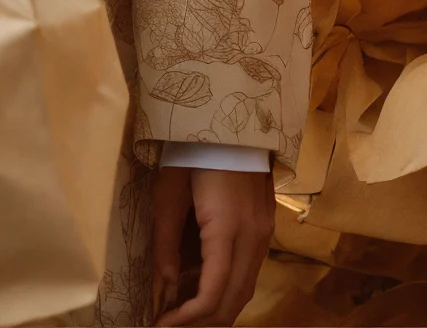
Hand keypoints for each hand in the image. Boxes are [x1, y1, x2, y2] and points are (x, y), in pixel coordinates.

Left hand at [150, 164, 274, 325]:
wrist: (230, 120)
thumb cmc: (192, 151)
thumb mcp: (168, 193)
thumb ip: (166, 241)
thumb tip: (166, 284)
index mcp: (227, 229)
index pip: (213, 293)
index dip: (187, 317)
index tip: (161, 325)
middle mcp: (253, 238)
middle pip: (234, 300)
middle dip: (202, 321)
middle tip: (170, 324)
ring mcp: (264, 233)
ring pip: (246, 290)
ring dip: (217, 309)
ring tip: (185, 313)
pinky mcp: (265, 227)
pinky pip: (250, 272)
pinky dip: (229, 290)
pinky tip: (205, 290)